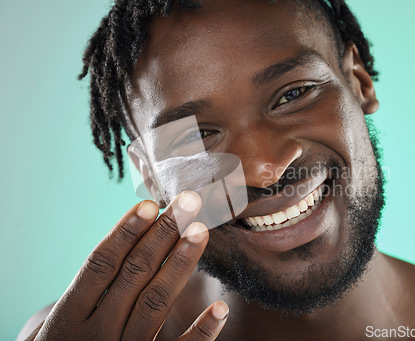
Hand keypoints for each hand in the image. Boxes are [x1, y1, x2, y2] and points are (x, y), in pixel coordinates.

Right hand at [27, 191, 227, 340]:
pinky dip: (201, 331)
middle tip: (188, 202)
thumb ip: (91, 294)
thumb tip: (131, 239)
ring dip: (180, 262)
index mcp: (67, 318)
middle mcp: (94, 334)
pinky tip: (220, 308)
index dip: (125, 232)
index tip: (151, 205)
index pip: (100, 264)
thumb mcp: (66, 326)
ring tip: (200, 231)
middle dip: (163, 234)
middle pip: (133, 273)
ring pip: (156, 301)